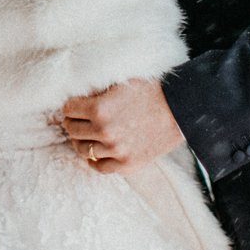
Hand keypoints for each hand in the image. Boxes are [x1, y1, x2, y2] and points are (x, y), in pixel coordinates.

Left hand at [58, 78, 184, 173]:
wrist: (182, 110)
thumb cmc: (153, 91)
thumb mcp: (121, 83)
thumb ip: (97, 91)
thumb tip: (77, 95)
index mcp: (99, 108)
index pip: (68, 109)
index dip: (72, 106)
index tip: (76, 106)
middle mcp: (104, 131)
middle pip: (72, 129)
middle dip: (74, 122)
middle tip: (80, 119)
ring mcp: (115, 150)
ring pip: (82, 149)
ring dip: (82, 140)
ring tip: (88, 135)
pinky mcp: (127, 164)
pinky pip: (99, 167)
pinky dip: (94, 160)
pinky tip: (97, 152)